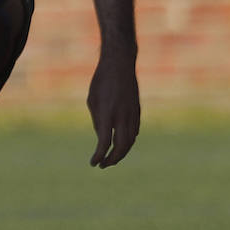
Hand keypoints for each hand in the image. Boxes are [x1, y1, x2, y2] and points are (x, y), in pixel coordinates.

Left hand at [86, 47, 139, 167]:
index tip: (93, 163)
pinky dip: (128, 141)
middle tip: (103, 165)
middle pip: (121, 146)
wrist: (120, 64)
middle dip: (112, 159)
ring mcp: (132, 114)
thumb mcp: (92, 100)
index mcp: (107, 113)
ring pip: (130, 141)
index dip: (99, 155)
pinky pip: (134, 131)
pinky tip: (121, 144)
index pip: (104, 142)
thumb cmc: (101, 81)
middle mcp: (122, 115)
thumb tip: (102, 138)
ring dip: (121, 153)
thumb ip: (97, 121)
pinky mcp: (137, 111)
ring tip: (111, 158)